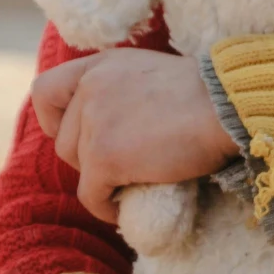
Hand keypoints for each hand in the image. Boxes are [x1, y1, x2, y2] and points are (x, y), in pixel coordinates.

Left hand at [31, 49, 234, 221]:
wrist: (228, 105)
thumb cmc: (208, 95)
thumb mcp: (151, 75)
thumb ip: (122, 90)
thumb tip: (116, 126)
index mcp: (101, 65)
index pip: (46, 90)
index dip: (54, 120)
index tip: (79, 135)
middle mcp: (90, 88)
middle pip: (63, 139)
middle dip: (88, 158)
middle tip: (123, 166)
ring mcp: (94, 122)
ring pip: (78, 168)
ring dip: (100, 181)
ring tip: (130, 186)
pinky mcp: (103, 156)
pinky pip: (90, 195)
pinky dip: (106, 207)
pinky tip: (124, 208)